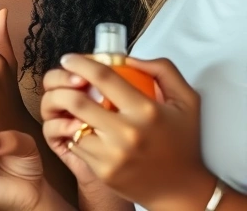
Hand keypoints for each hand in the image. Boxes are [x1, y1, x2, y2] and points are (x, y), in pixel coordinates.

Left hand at [41, 54, 214, 209]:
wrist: (181, 189)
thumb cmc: (182, 142)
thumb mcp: (186, 101)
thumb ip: (163, 71)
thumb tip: (128, 59)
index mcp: (146, 111)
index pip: (104, 78)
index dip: (81, 64)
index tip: (69, 59)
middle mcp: (127, 133)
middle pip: (77, 102)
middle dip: (62, 88)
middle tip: (61, 82)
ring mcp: (112, 154)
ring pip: (73, 124)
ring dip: (68, 113)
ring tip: (70, 106)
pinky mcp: (103, 171)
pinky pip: (77, 145)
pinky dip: (75, 134)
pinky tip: (81, 128)